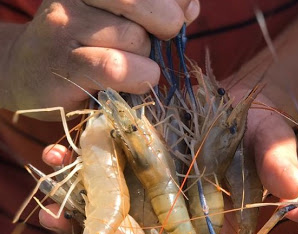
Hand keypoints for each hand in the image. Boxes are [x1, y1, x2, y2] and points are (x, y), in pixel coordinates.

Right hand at [1, 0, 199, 117]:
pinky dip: (136, 79)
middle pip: (151, 7)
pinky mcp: (65, 62)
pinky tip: (127, 82)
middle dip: (164, 30)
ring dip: (145, 61)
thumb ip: (158, 10)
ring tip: (124, 65)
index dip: (173, 5)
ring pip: (137, 39)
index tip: (169, 21)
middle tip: (148, 45)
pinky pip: (117, 68)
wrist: (28, 74)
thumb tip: (190, 7)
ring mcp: (66, 23)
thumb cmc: (84, 46)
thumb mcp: (119, 19)